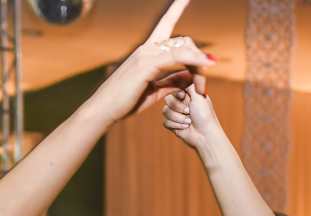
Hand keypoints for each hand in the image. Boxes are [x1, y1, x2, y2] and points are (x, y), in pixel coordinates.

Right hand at [86, 0, 215, 123]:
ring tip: (203, 87)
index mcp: (147, 53)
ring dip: (198, 65)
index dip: (176, 8)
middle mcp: (147, 49)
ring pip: (182, 48)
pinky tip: (207, 64)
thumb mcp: (154, 91)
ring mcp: (146, 54)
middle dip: (198, 60)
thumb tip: (189, 75)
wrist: (102, 111)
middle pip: (183, 41)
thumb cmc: (124, 103)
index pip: (166, 24)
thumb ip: (172, 81)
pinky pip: (176, 57)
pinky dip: (194, 59)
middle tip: (202, 89)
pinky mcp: (146, 64)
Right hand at [161, 84, 218, 150]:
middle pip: (167, 99)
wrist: (204, 135)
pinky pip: (165, 121)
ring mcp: (176, 113)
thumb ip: (190, 83)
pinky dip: (175, 125)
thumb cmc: (204, 115)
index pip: (174, 87)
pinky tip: (184, 127)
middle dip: (177, 106)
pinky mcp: (173, 124)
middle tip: (189, 110)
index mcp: (188, 94)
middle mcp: (182, 102)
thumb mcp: (199, 95)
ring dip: (178, 117)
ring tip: (188, 121)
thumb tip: (185, 71)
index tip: (182, 95)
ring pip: (165, 111)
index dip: (176, 92)